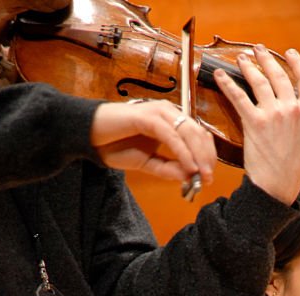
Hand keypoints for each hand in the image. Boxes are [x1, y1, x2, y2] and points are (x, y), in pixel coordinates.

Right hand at [90, 101, 216, 183]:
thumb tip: (190, 176)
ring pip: (188, 133)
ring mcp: (158, 112)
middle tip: (209, 179)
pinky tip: (188, 167)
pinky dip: (182, 152)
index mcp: (171, 121)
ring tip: (202, 176)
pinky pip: (171, 136)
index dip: (207, 156)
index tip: (209, 177)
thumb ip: (168, 169)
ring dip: (198, 156)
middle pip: (198, 133)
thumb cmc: (116, 146)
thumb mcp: (147, 163)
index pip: (199, 135)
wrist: (90, 135)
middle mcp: (168, 113)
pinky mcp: (147, 117)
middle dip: (206, 158)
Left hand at [213, 45, 299, 204]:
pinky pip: (239, 96)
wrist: (276, 187)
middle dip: (267, 58)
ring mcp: (273, 114)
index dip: (298, 62)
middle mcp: (292, 109)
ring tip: (242, 59)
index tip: (290, 54)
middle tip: (258, 50)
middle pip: (279, 74)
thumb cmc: (295, 171)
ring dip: (248, 66)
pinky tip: (220, 75)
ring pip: (259, 81)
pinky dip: (227, 83)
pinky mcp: (254, 122)